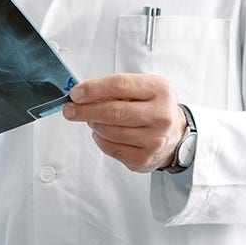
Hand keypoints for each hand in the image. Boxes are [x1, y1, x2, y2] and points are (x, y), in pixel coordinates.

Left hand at [61, 73, 186, 172]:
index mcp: (160, 90)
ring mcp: (154, 140)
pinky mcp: (144, 159)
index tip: (75, 93)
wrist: (176, 135)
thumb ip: (115, 90)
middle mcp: (161, 115)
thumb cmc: (154, 107)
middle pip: (112, 112)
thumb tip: (82, 96)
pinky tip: (103, 133)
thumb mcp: (142, 89)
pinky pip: (110, 148)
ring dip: (93, 124)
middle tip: (70, 110)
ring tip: (92, 120)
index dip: (93, 89)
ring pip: (108, 131)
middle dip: (85, 110)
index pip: (119, 85)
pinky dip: (100, 139)